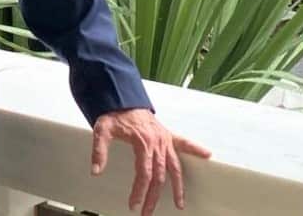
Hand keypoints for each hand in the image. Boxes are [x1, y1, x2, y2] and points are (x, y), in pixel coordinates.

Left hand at [90, 108, 210, 213]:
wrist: (124, 98)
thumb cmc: (114, 115)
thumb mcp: (102, 129)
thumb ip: (99, 150)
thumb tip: (96, 171)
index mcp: (142, 142)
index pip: (144, 173)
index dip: (139, 190)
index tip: (134, 204)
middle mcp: (157, 142)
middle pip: (159, 175)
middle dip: (153, 196)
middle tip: (147, 212)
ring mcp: (164, 139)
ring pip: (174, 167)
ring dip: (178, 186)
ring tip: (180, 204)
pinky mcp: (168, 136)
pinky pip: (184, 143)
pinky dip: (196, 148)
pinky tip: (207, 154)